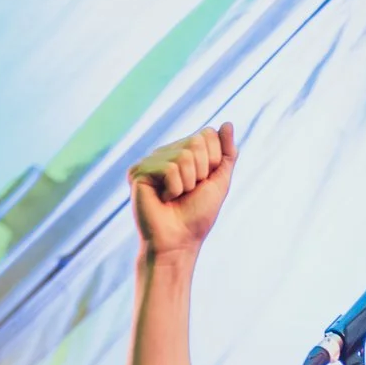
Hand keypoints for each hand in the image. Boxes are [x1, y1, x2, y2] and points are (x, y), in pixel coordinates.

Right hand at [128, 123, 235, 260]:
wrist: (179, 241)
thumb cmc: (197, 216)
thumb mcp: (219, 181)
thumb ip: (226, 153)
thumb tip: (227, 123)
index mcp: (183, 152)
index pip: (208, 134)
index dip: (214, 161)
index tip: (203, 183)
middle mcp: (165, 153)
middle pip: (197, 141)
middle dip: (202, 171)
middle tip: (189, 191)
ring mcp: (151, 161)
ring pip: (184, 155)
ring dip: (188, 183)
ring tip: (175, 197)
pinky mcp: (138, 171)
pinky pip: (169, 168)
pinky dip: (175, 188)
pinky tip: (164, 199)